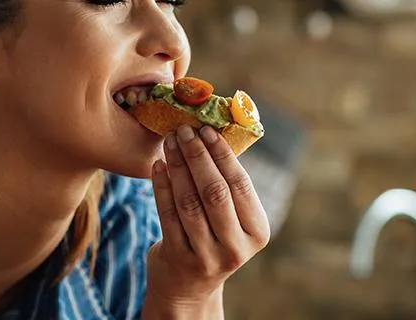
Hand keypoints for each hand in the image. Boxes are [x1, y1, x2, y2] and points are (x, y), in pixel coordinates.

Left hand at [146, 125, 269, 309]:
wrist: (188, 287)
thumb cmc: (212, 238)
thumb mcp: (231, 221)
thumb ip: (228, 187)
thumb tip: (212, 133)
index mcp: (257, 232)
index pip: (241, 185)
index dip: (223, 154)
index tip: (207, 130)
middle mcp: (235, 247)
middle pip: (215, 192)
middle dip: (198, 156)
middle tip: (184, 130)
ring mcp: (206, 255)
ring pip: (189, 201)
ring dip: (178, 166)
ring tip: (169, 142)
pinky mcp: (178, 256)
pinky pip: (168, 213)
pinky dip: (162, 185)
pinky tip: (158, 165)